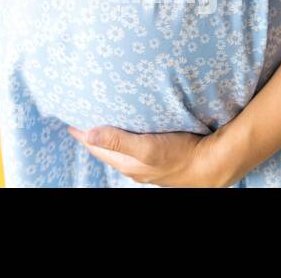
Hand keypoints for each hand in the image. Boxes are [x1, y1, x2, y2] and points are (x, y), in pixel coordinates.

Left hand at [67, 124, 238, 186]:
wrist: (212, 165)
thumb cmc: (180, 154)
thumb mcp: (147, 147)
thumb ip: (117, 140)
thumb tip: (87, 134)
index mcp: (125, 163)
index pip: (94, 146)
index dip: (81, 132)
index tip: (69, 117)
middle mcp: (132, 166)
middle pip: (103, 148)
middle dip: (90, 133)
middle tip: (81, 114)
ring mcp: (145, 164)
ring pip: (118, 148)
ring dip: (107, 134)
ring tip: (100, 119)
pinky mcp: (157, 158)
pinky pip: (132, 146)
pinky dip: (123, 136)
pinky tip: (128, 128)